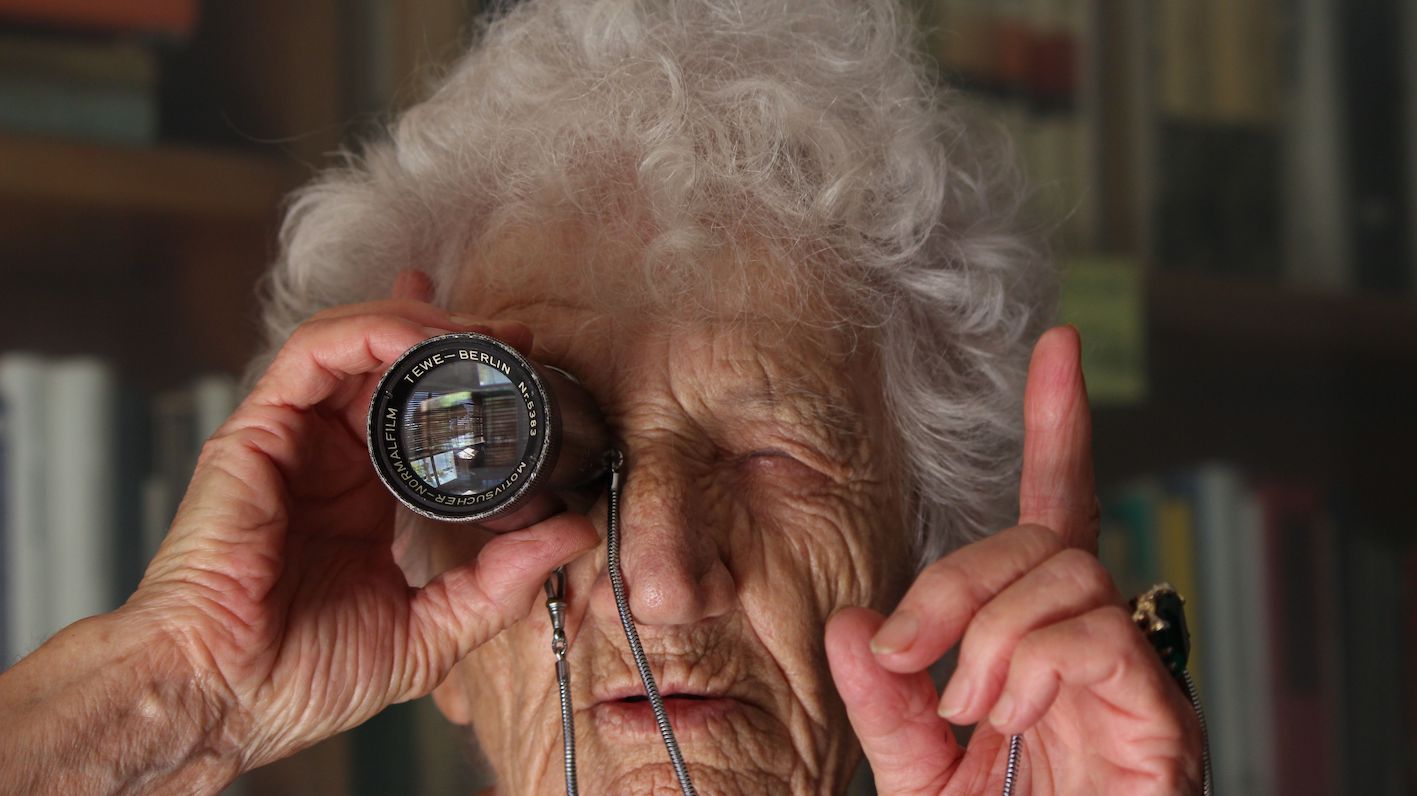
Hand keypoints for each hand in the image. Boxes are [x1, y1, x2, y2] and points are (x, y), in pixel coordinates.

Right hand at [122, 270, 599, 771]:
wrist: (227, 699)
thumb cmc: (303, 677)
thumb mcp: (432, 629)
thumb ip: (502, 582)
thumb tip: (576, 535)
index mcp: (365, 496)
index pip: (416, 411)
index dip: (464, 377)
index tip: (523, 363)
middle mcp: (329, 458)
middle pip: (390, 365)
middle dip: (454, 337)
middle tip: (513, 335)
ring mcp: (292, 441)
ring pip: (353, 342)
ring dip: (419, 324)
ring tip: (477, 332)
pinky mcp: (256, 432)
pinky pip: (311, 354)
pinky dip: (368, 332)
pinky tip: (418, 340)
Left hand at [825, 326, 1202, 794]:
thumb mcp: (914, 771)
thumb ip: (885, 698)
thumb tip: (858, 623)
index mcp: (1035, 646)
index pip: (1053, 517)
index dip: (1057, 430)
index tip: (1057, 346)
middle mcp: (1090, 647)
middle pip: (1041, 539)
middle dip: (959, 579)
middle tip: (911, 650)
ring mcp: (1131, 680)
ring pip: (1067, 575)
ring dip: (991, 631)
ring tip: (970, 706)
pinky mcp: (1160, 719)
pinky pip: (1096, 635)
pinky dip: (1033, 663)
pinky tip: (1010, 714)